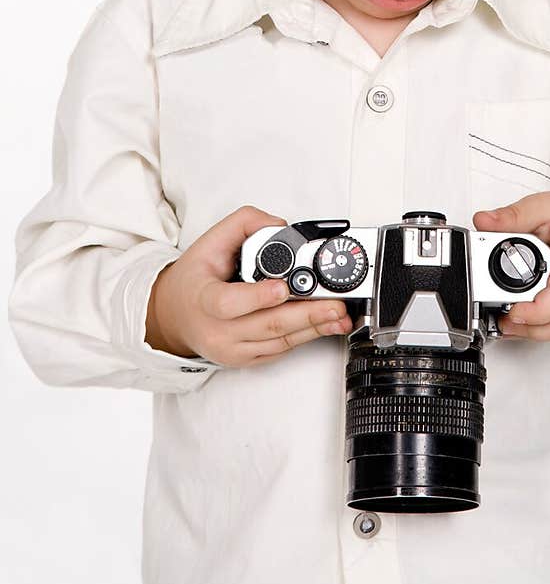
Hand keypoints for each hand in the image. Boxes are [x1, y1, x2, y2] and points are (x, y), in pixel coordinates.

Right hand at [145, 205, 352, 366]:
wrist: (176, 316)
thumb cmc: (195, 280)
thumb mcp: (209, 241)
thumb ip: (244, 224)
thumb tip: (280, 226)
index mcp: (204, 300)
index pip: (230, 303)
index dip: (258, 297)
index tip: (282, 287)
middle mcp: (218, 331)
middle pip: (267, 325)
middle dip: (306, 315)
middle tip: (334, 305)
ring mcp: (234, 350)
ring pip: (279, 340)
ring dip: (314, 329)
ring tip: (339, 316)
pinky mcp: (248, 359)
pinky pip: (280, 349)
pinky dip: (305, 337)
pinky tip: (325, 326)